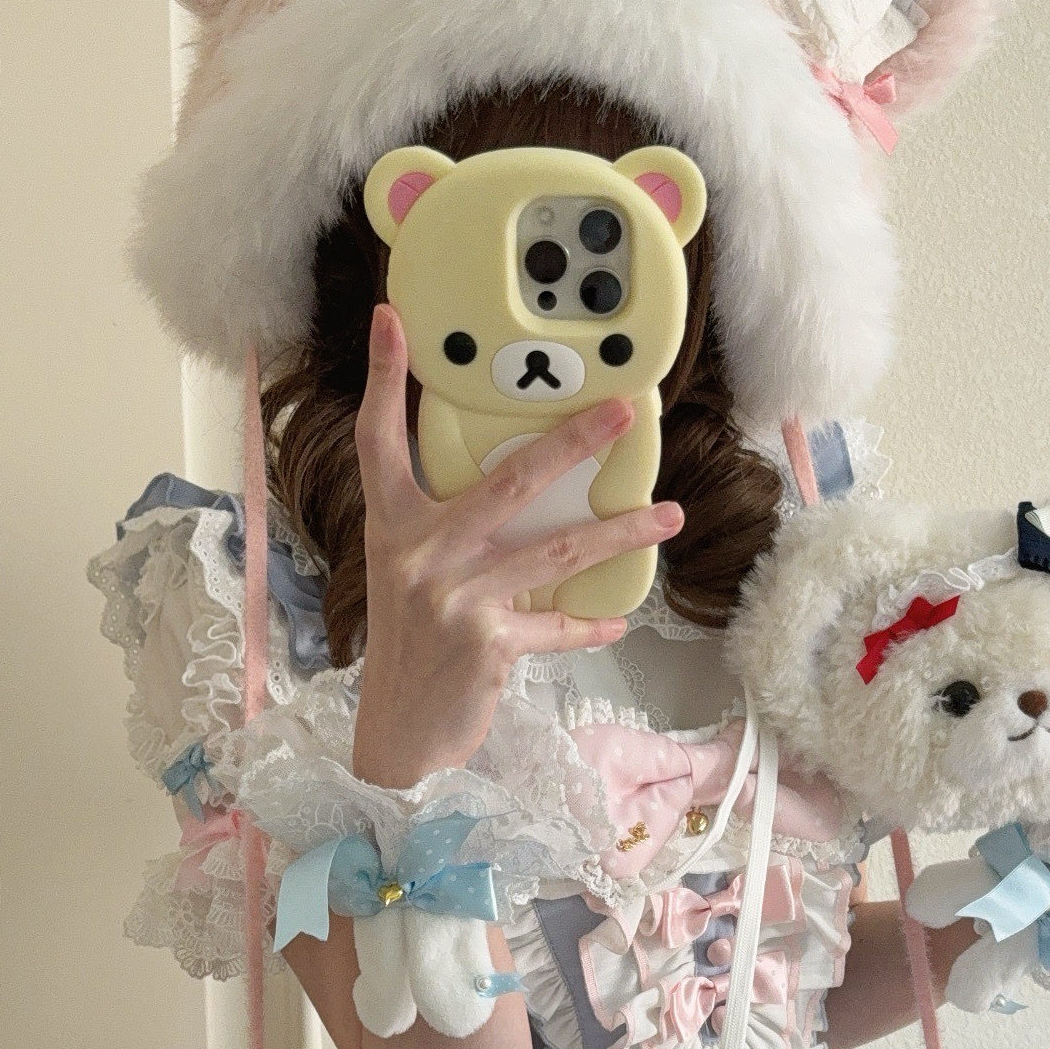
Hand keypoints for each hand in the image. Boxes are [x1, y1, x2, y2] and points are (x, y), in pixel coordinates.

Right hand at [350, 305, 682, 785]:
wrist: (399, 729)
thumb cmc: (411, 643)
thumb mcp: (406, 572)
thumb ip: (442, 524)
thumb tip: (511, 481)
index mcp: (393, 526)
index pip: (380, 439)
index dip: (385, 379)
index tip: (392, 319)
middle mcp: (420, 553)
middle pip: (507, 481)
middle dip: (571, 442)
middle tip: (623, 412)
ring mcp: (455, 598)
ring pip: (556, 550)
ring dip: (620, 534)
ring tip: (668, 515)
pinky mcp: (488, 643)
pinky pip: (556, 624)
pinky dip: (588, 623)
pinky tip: (617, 617)